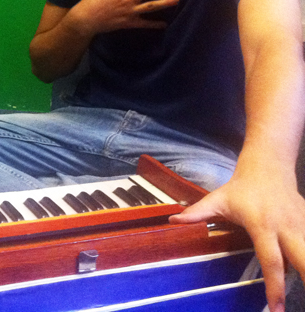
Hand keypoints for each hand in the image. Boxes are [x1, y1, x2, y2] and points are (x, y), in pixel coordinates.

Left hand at [170, 167, 304, 311]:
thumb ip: (197, 212)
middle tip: (296, 304)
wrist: (268, 167)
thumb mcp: (217, 199)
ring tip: (298, 284)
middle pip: (304, 260)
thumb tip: (173, 221)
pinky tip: (299, 267)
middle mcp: (287, 227)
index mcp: (262, 225)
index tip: (276, 309)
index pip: (271, 261)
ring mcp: (302, 225)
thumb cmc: (240, 188)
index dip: (274, 287)